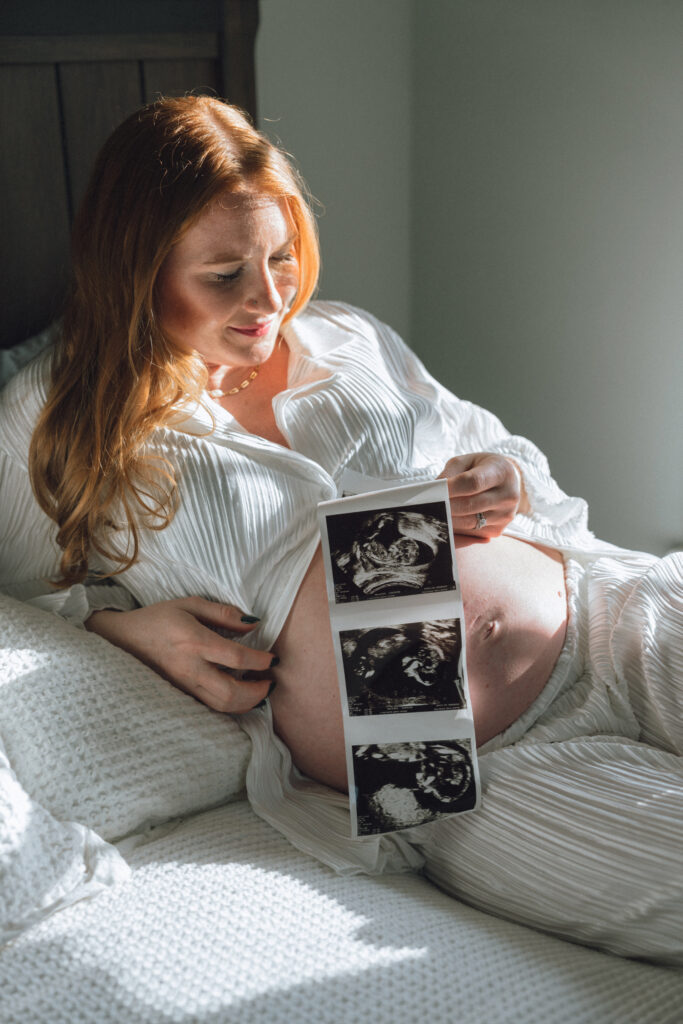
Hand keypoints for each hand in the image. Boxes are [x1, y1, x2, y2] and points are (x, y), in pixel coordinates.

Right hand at [85, 597, 276, 712]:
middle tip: (270, 682)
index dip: (260, 661)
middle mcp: (189, 668)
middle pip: (231, 692)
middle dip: (257, 692)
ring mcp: (182, 686)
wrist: (120, 640)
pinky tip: (240, 696)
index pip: (236, 657)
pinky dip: (230, 706)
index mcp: (194, 642)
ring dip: (247, 703)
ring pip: (221, 706)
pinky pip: (209, 707)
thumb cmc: (157, 619)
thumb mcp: (189, 604)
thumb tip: (253, 622)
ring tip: (260, 691)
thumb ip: (222, 613)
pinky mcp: (179, 696)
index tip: (273, 659)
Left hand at [438, 453, 526, 537]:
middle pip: (469, 505)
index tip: (434, 491)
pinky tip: (447, 522)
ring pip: (469, 523)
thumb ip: (450, 473)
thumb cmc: (481, 469)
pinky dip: (457, 529)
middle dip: (446, 506)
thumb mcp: (467, 461)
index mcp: (501, 472)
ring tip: (433, 514)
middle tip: (426, 506)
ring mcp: (505, 515)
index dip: (452, 488)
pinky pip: (471, 533)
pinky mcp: (498, 530)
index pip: (473, 482)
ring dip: (448, 520)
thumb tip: (433, 490)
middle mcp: (508, 495)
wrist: (509, 482)